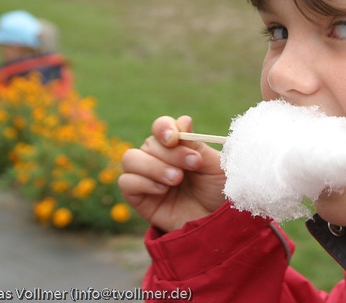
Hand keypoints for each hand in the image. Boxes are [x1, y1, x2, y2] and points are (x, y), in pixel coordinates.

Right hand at [119, 115, 226, 232]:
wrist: (218, 225)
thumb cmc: (220, 192)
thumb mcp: (214, 166)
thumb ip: (196, 145)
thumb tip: (183, 120)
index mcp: (178, 146)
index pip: (161, 127)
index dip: (164, 127)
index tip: (175, 137)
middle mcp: (160, 158)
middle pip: (149, 143)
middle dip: (171, 153)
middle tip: (194, 164)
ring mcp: (147, 178)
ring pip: (130, 158)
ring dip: (154, 166)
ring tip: (177, 179)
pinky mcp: (139, 198)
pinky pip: (126, 181)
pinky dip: (143, 182)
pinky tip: (163, 191)